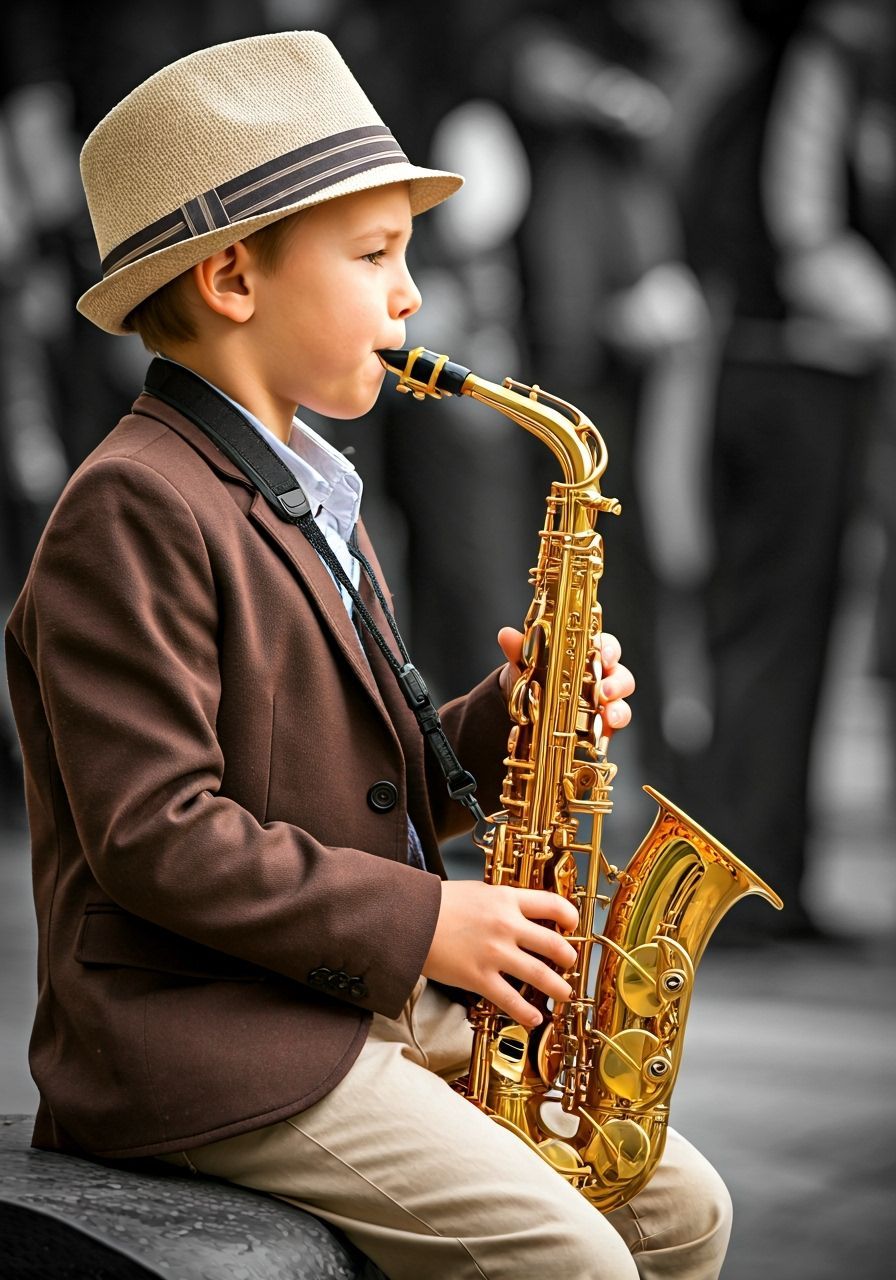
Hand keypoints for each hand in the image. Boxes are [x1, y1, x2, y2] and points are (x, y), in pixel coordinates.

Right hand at [422, 880, 578, 1026]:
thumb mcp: (476, 891)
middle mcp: (507, 926)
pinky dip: (527, 1012)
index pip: (552, 904)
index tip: (571, 926)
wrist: (407, 918)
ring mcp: (495, 953)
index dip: (569, 917)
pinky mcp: (479, 977)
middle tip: (570, 964)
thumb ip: (500, 902)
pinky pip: (512, 1000)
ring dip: (559, 988)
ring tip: (564, 993)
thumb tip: (516, 912)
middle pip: (555, 944)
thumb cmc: (436, 903)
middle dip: (569, 958)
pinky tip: (534, 1018)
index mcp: (506, 899)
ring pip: (541, 974)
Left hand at [497, 627, 634, 732]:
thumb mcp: (525, 663)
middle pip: (621, 675)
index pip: (607, 646)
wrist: (523, 708)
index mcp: (587, 656)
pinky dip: (610, 730)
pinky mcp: (600, 726)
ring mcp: (602, 703)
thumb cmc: (533, 676)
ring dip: (619, 709)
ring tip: (609, 716)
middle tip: (606, 691)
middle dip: (618, 683)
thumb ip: (520, 649)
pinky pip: (612, 727)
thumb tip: (506, 634)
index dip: (610, 649)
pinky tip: (602, 734)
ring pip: (622, 703)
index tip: (604, 654)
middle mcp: (601, 677)